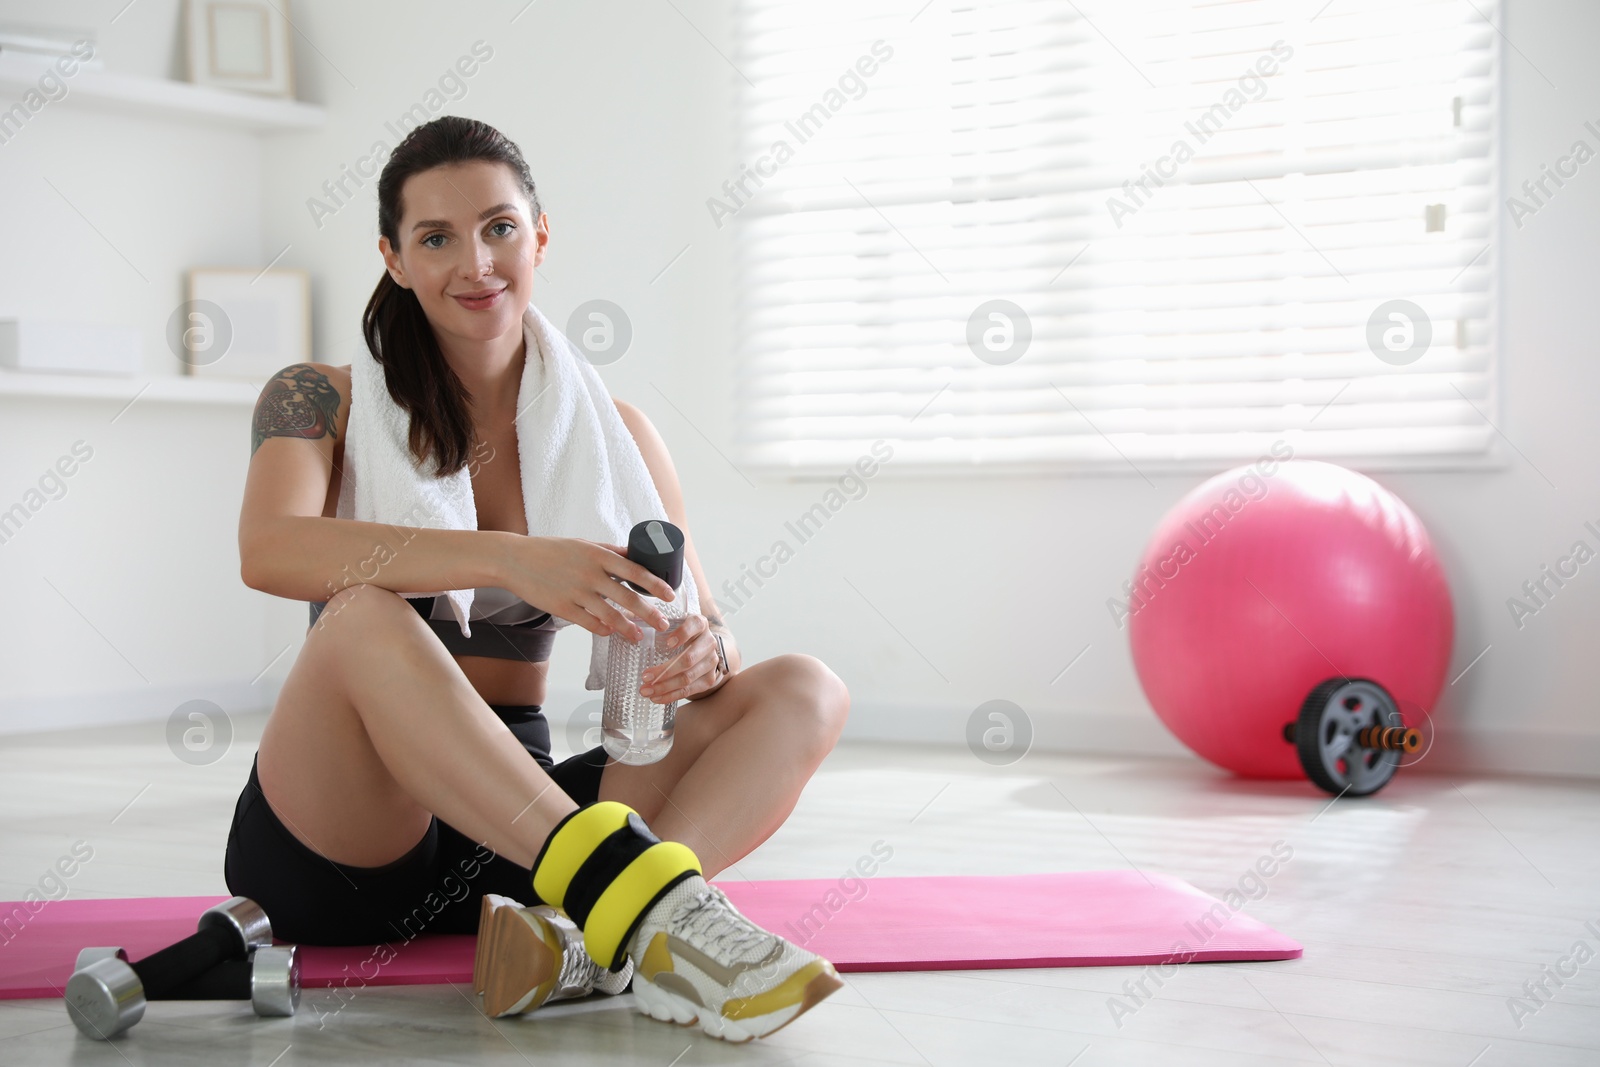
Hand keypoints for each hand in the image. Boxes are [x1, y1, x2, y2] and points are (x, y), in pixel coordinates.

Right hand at [495, 535, 677, 640]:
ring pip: (609, 615)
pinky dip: (603, 630)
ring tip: (638, 637)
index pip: (635, 571)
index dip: (655, 585)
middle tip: (663, 624)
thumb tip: (635, 556)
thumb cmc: (551, 551)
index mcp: (598, 555)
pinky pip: (589, 624)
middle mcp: (590, 574)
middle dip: (649, 613)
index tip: (670, 596)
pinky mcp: (561, 608)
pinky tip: (610, 633)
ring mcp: (575, 592)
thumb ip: (609, 552)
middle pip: (627, 597)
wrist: (515, 560)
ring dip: (627, 628)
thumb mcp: (583, 545)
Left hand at [639, 613, 723, 703]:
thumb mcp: (673, 625)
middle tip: (645, 677)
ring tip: (646, 690)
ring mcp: (711, 661)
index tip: (667, 643)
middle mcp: (709, 642)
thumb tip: (625, 626)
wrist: (701, 650)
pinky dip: (671, 696)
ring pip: (688, 678)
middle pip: (688, 659)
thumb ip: (656, 624)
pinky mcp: (710, 679)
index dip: (682, 634)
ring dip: (665, 687)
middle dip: (664, 670)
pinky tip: (656, 697)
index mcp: (700, 624)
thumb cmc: (680, 636)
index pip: (694, 625)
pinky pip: (690, 690)